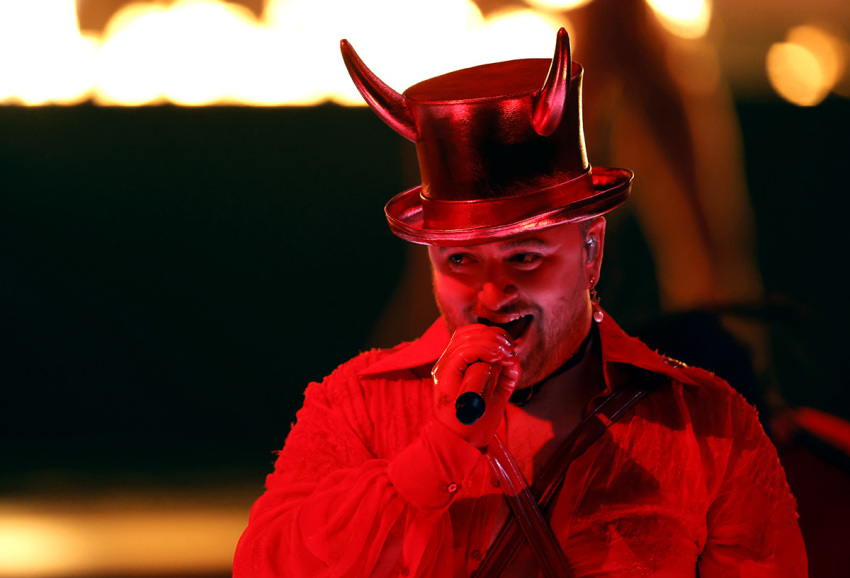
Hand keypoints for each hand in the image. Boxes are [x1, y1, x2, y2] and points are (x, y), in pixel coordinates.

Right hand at [432, 324, 520, 447]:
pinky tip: (497, 358)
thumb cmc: (478, 421)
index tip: (508, 348)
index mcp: (455, 365)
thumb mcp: (496, 393)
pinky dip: (485, 350)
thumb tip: (511, 355)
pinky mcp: (444, 374)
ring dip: (492, 343)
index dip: (490, 335)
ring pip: (467, 339)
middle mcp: (446, 363)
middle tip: (509, 351)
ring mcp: (443, 368)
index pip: (469, 335)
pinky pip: (465, 351)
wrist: (461, 443)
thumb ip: (503, 374)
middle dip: (494, 337)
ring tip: (505, 355)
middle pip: (468, 333)